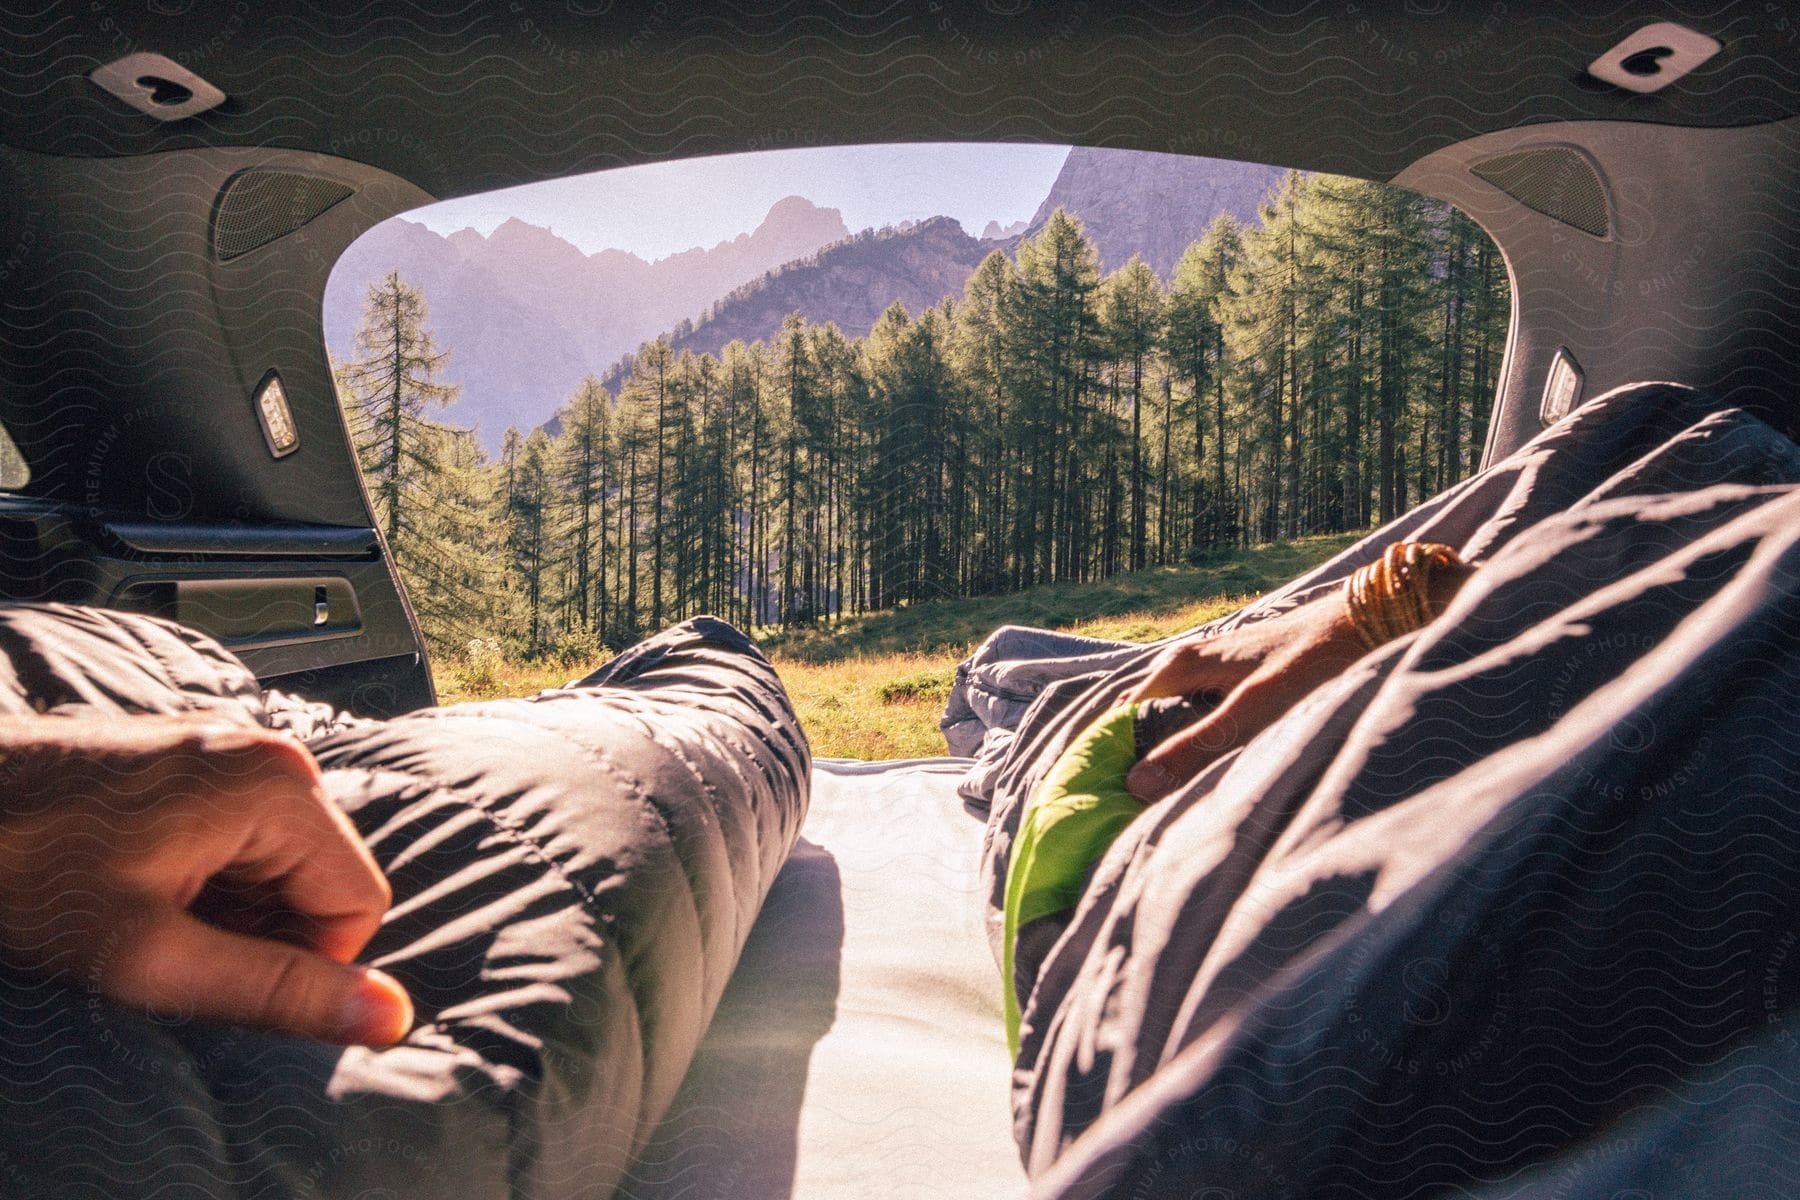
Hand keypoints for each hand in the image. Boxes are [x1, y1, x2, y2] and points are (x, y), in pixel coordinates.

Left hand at [0, 714, 411, 1045]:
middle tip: (169, 943)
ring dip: (231, 911)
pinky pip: (249, 841)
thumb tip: (391, 1015)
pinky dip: (209, 881)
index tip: (213, 972)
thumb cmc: (27, 876)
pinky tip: (145, 886)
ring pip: (285, 867)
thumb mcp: (152, 956)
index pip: (359, 903)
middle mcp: (270, 755)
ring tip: (148, 911)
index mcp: (276, 787)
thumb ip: (278, 989)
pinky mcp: (203, 761)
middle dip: (261, 931)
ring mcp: (235, 750)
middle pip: (325, 880)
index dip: (301, 962)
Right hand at [1126, 558, 1475, 801]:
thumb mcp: (1254, 712)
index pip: (1120, 720)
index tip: (1110, 803)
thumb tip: (1135, 786)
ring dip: (1176, 759)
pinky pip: (1203, 720)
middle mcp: (1188, 663)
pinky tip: (1217, 772)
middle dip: (1143, 765)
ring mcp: (1215, 670)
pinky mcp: (1242, 680)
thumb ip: (1197, 748)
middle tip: (1141, 815)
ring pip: (1176, 723)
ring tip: (1177, 803)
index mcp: (1178, 666)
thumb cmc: (1315, 662)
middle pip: (1146, 723)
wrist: (1373, 620)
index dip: (1112, 760)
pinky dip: (1203, 747)